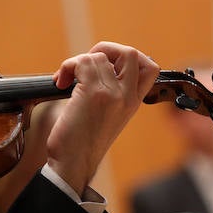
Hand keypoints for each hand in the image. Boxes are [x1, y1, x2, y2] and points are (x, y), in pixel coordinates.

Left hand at [48, 42, 158, 195]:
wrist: (74, 163)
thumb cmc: (84, 143)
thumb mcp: (109, 116)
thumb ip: (113, 92)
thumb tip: (100, 65)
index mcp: (134, 102)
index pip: (150, 67)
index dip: (129, 58)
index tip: (109, 65)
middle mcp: (127, 96)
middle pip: (131, 53)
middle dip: (106, 49)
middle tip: (88, 66)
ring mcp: (113, 94)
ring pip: (98, 56)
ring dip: (77, 62)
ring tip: (67, 80)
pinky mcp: (93, 93)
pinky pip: (82, 62)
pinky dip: (68, 67)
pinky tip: (61, 82)